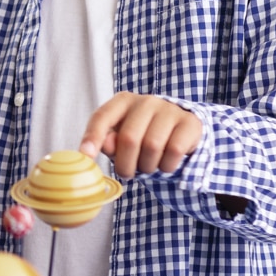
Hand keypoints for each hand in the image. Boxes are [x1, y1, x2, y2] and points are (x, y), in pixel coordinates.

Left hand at [80, 92, 201, 178]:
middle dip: (125, 164)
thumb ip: (109, 142)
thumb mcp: (122, 138)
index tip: (86, 156)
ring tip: (147, 166)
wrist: (181, 130)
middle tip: (127, 174)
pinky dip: (167, 166)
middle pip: (129, 138)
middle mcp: (145, 101)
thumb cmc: (144, 135)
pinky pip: (174, 151)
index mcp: (122, 101)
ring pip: (152, 146)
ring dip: (147, 166)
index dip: (92, 137)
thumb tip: (105, 145)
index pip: (102, 117)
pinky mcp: (189, 122)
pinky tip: (165, 163)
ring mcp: (169, 109)